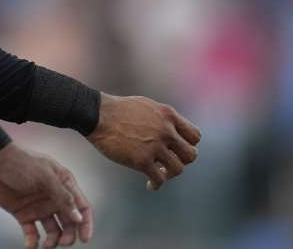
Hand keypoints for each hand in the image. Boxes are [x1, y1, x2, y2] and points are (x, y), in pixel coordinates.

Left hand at [0, 143, 92, 248]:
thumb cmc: (21, 162)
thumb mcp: (45, 176)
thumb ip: (63, 197)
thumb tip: (78, 217)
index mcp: (63, 185)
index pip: (81, 206)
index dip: (85, 223)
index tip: (84, 238)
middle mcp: (53, 198)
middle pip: (68, 222)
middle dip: (68, 235)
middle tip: (63, 243)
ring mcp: (39, 207)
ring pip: (52, 230)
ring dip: (52, 240)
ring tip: (46, 245)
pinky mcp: (24, 214)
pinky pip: (31, 232)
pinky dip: (32, 242)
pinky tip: (30, 246)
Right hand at [85, 93, 200, 190]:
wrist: (97, 114)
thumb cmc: (118, 110)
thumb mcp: (147, 106)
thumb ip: (163, 118)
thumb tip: (172, 131)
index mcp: (168, 115)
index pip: (195, 136)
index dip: (188, 145)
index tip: (177, 150)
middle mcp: (166, 130)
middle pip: (191, 155)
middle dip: (182, 161)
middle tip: (169, 163)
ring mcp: (154, 146)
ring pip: (178, 169)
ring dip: (170, 174)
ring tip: (159, 174)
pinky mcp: (141, 160)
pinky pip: (159, 179)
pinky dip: (156, 185)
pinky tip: (149, 185)